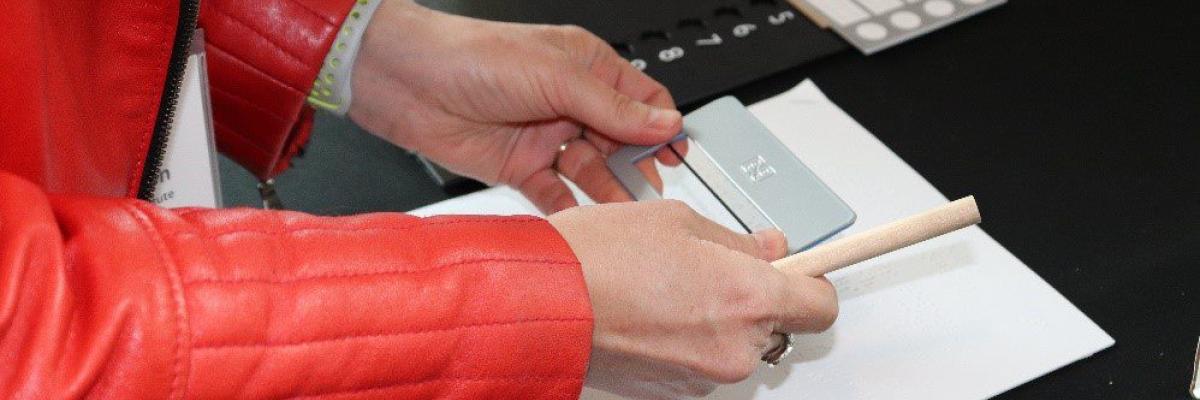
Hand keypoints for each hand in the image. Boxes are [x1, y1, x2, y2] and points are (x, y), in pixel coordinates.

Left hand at [350, 1, 684, 212]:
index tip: (678, 154)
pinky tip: (587, 223)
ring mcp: (545, 135)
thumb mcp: (557, 76)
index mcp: (586, 67)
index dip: (662, 126)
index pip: (641, 100)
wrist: (405, 81)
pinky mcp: (519, 166)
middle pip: (621, 141)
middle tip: (652, 190)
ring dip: (609, 192)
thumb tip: (665, 123)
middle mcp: (569, 101)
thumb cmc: (473, 56)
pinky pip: (555, 194)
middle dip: (639, 165)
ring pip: (591, 171)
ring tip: (626, 213)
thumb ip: (613, 107)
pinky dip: (572, 210)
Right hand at [548, 201, 837, 398]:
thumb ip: (736, 239)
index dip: (811, 282)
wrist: (540, 304)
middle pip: (777, 325)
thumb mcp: (677, 220)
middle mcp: (734, 347)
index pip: (820, 304)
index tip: (802, 270)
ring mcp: (704, 376)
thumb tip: (767, 247)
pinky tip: (653, 311)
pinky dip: (688, 339)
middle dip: (754, 295)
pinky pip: (702, 361)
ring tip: (670, 286)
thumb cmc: (597, 257)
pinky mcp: (674, 391)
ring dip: (718, 319)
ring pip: (736, 344)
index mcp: (747, 297)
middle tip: (715, 266)